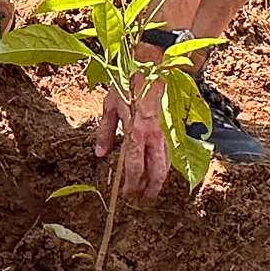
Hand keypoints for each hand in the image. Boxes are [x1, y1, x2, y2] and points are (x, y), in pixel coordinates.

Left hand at [95, 84, 170, 203]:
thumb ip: (105, 133)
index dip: (130, 183)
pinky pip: (168, 154)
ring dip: (159, 180)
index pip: (134, 166)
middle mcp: (154, 136)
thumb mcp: (109, 108)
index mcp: (137, 132)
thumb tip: (101, 154)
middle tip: (143, 200)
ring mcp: (164, 133)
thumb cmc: (127, 87)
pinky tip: (157, 172)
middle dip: (151, 188)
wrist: (151, 70)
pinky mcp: (168, 130)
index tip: (125, 193)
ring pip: (166, 164)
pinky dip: (164, 167)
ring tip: (151, 191)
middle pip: (157, 171)